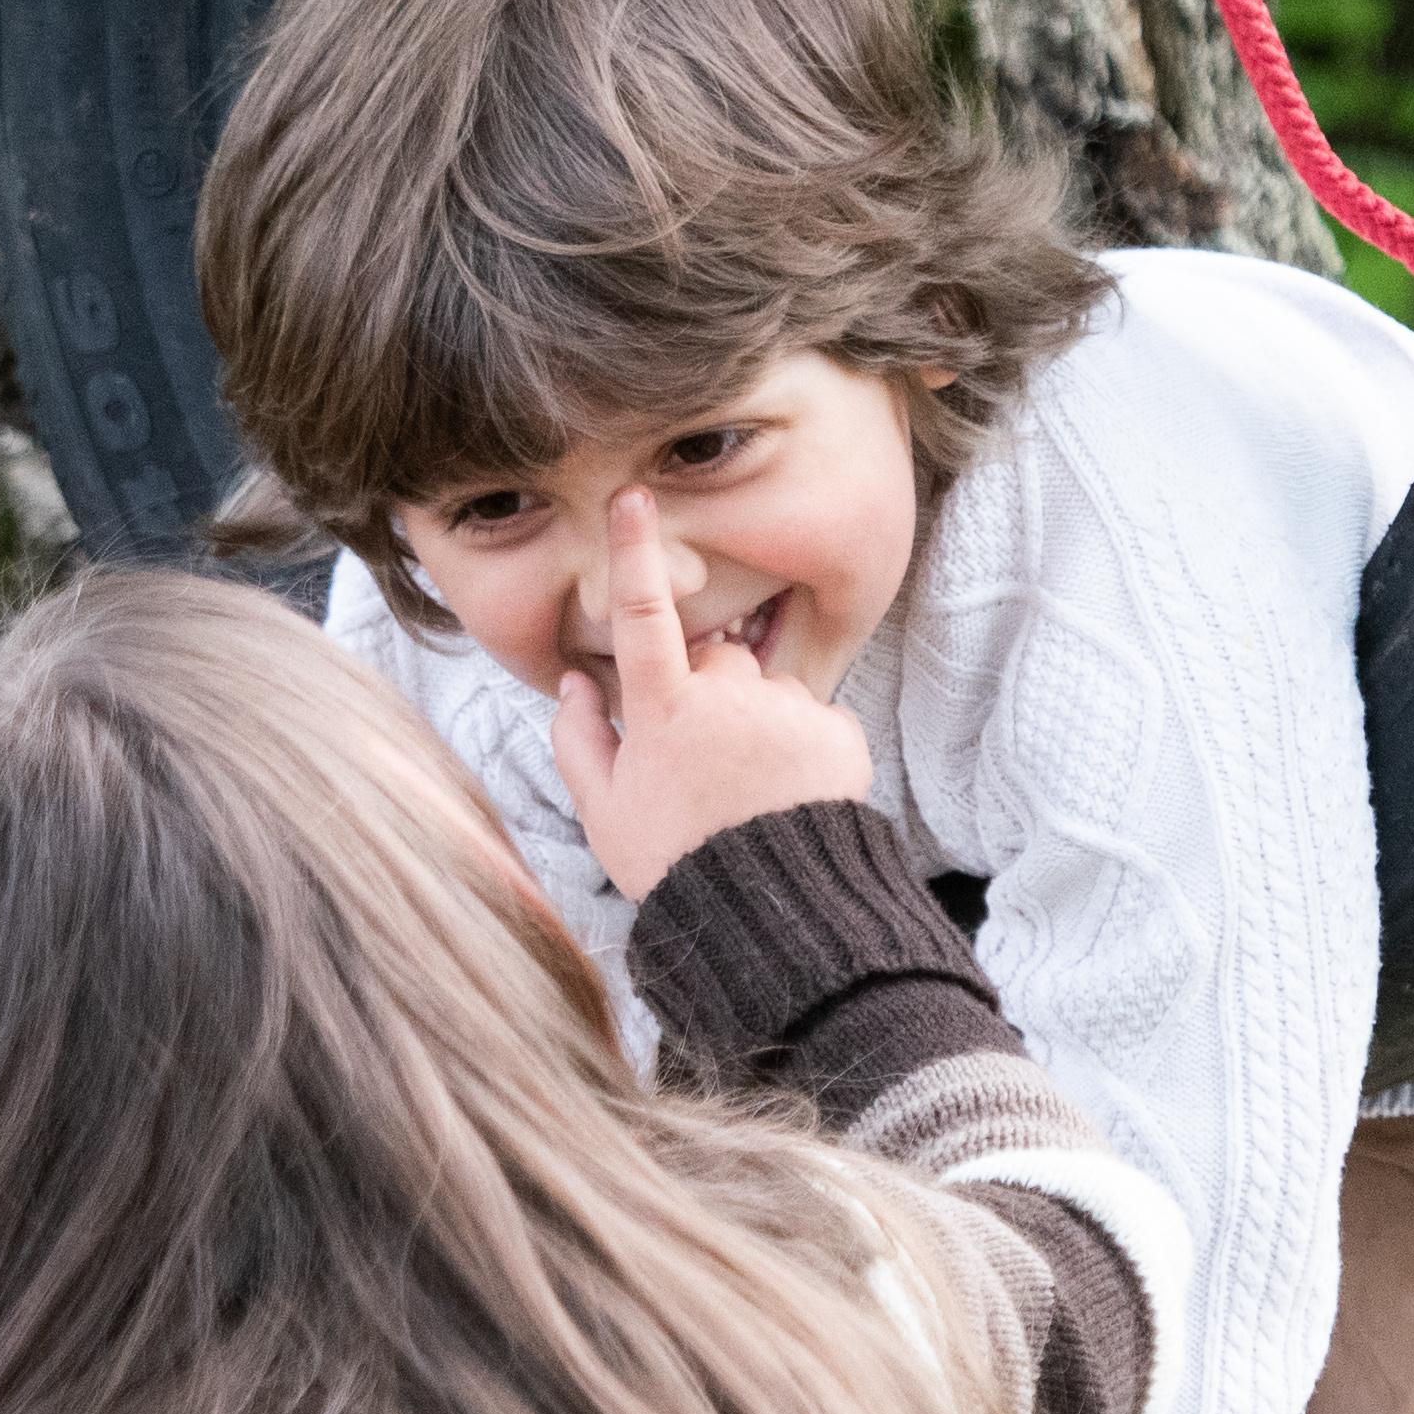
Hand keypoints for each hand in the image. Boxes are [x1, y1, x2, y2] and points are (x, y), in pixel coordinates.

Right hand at [550, 487, 871, 901]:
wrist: (774, 916)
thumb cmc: (677, 865)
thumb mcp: (604, 813)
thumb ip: (578, 737)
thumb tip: (576, 680)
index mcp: (665, 709)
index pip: (642, 615)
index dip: (634, 551)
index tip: (633, 496)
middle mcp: (729, 695)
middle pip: (714, 658)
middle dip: (707, 691)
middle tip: (700, 763)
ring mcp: (788, 710)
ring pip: (766, 687)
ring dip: (757, 720)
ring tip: (748, 791)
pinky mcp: (838, 731)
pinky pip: (812, 718)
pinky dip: (801, 745)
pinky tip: (786, 794)